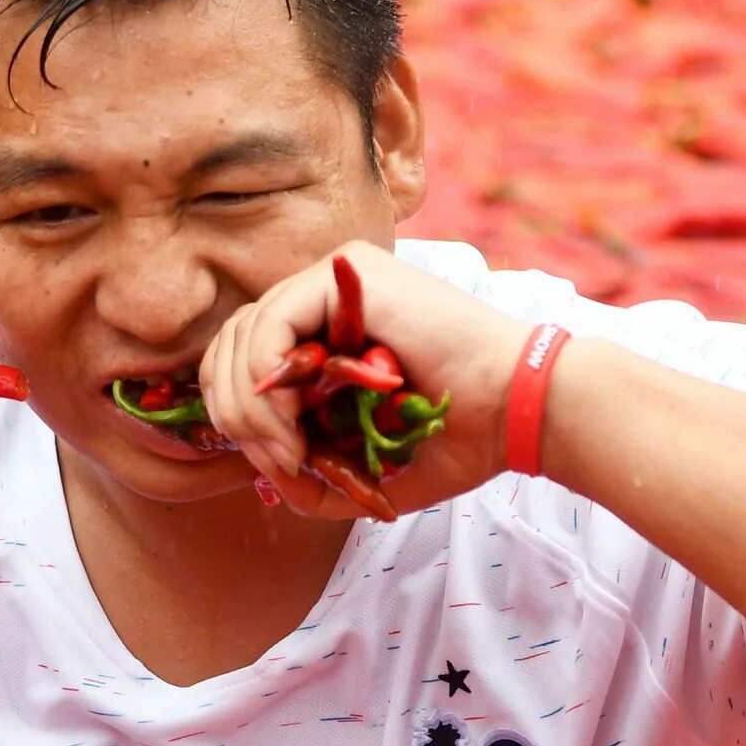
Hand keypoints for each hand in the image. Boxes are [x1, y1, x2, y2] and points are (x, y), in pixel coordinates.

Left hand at [199, 242, 531, 520]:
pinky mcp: (346, 274)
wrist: (514, 411)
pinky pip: (267, 327)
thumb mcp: (365, 469)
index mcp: (326, 331)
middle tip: (283, 463)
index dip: (242, 418)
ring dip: (252, 410)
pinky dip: (266, 386)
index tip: (284, 465)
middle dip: (237, 417)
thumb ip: (308, 472)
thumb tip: (255, 463)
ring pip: (240, 338)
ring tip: (293, 452)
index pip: (243, 361)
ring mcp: (334, 278)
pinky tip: (295, 422)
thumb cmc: (456, 440)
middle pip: (230, 346)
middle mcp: (324, 295)